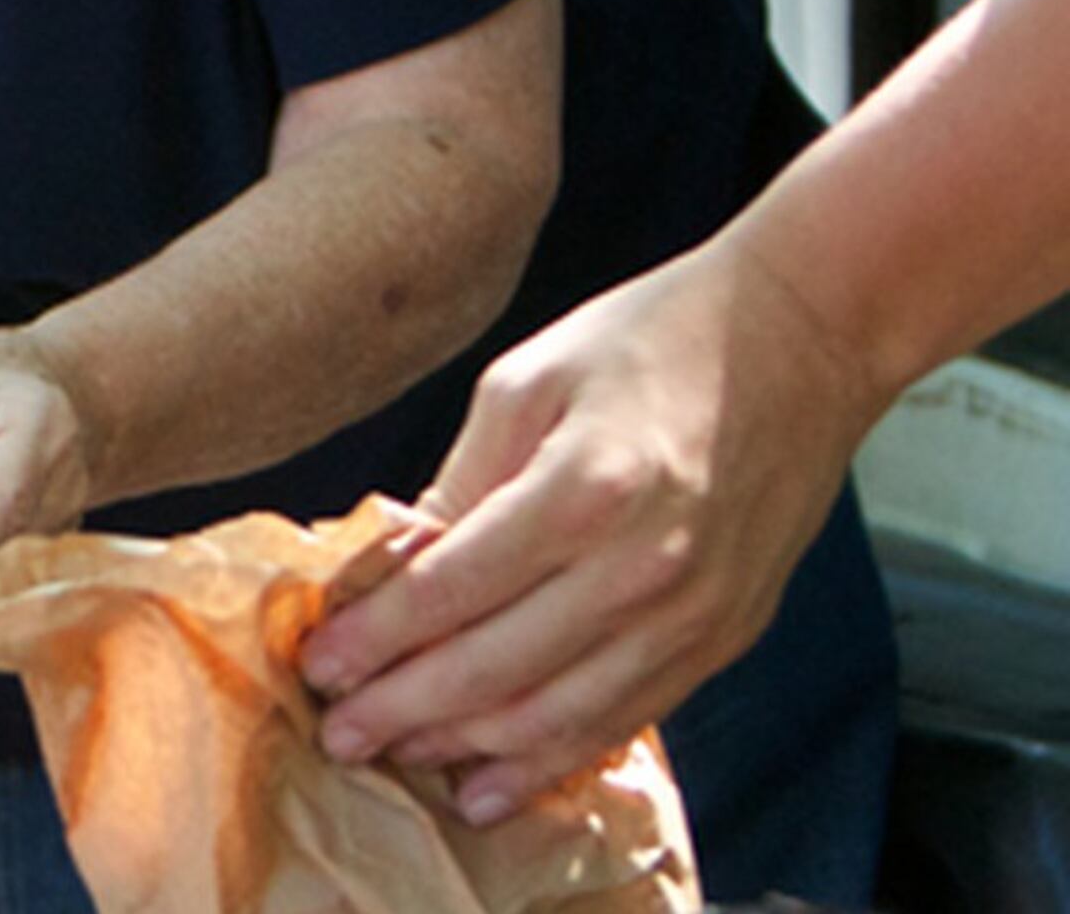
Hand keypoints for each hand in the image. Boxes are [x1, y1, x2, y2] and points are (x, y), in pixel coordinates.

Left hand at [298, 244, 882, 823]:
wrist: (803, 340)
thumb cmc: (651, 342)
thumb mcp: (526, 381)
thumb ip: (463, 482)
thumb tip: (400, 561)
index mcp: (583, 489)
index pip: (451, 591)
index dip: (375, 639)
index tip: (318, 665)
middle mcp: (643, 566)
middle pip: (496, 669)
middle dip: (403, 709)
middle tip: (339, 732)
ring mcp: (694, 613)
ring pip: (559, 715)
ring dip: (469, 749)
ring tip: (400, 758)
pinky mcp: (726, 636)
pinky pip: (627, 719)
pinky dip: (555, 759)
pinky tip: (496, 780)